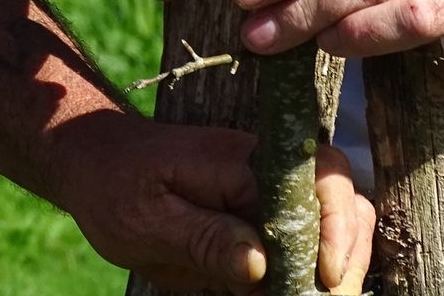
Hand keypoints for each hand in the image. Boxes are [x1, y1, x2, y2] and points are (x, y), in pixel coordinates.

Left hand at [49, 112, 374, 294]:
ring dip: (340, 263)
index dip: (335, 230)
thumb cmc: (113, 187)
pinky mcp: (261, 219)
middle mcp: (268, 171)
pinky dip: (314, 270)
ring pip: (336, 220)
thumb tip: (261, 264)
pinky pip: (306, 240)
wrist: (94, 164)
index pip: (319, 180)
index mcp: (243, 161)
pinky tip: (303, 290)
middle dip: (349, 254)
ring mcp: (268, 194)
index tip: (326, 276)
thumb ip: (203, 239)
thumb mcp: (146, 219)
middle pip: (343, 199)